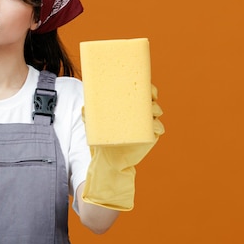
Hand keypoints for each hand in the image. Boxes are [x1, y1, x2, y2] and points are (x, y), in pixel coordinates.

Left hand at [82, 83, 164, 210]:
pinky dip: (157, 125)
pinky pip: (159, 128)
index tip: (144, 85)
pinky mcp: (150, 136)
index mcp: (130, 106)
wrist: (108, 158)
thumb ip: (89, 114)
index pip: (141, 92)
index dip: (146, 87)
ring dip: (155, 108)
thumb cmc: (103, 137)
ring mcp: (146, 124)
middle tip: (148, 96)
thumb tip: (84, 107)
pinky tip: (152, 125)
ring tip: (149, 110)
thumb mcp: (94, 124)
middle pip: (151, 99)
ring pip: (156, 111)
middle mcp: (140, 114)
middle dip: (152, 95)